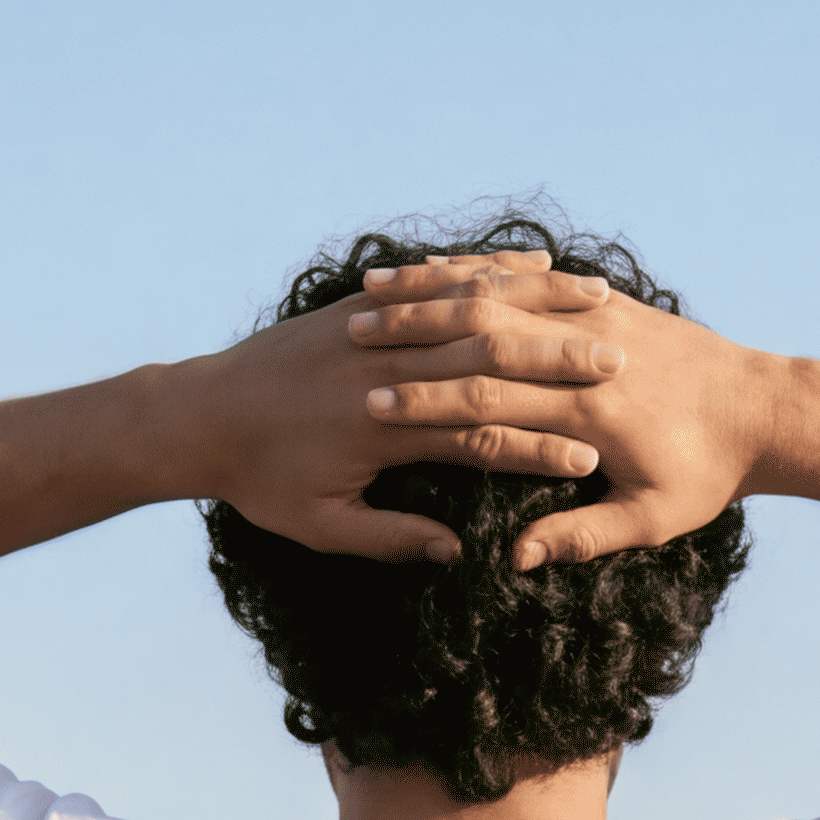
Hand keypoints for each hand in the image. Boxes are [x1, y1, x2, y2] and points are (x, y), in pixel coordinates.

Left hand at [181, 257, 623, 566]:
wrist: (199, 412)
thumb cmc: (260, 482)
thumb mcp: (321, 526)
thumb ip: (389, 537)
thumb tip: (455, 551)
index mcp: (380, 429)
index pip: (477, 436)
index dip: (535, 450)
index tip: (592, 462)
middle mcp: (382, 367)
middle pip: (487, 360)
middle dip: (557, 363)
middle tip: (620, 368)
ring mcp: (373, 326)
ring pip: (471, 308)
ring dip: (539, 306)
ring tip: (600, 306)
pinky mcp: (364, 302)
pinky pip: (440, 278)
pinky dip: (492, 273)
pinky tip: (540, 268)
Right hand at [347, 255, 773, 571]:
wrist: (762, 409)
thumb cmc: (706, 476)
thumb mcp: (651, 520)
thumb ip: (583, 535)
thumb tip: (517, 556)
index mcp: (588, 416)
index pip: (489, 406)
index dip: (424, 406)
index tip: (367, 409)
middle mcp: (585, 357)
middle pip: (480, 342)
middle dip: (410, 340)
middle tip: (346, 342)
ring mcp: (596, 317)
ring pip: (497, 296)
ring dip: (427, 297)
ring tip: (365, 299)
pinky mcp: (604, 299)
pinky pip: (528, 277)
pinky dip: (475, 273)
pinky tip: (427, 272)